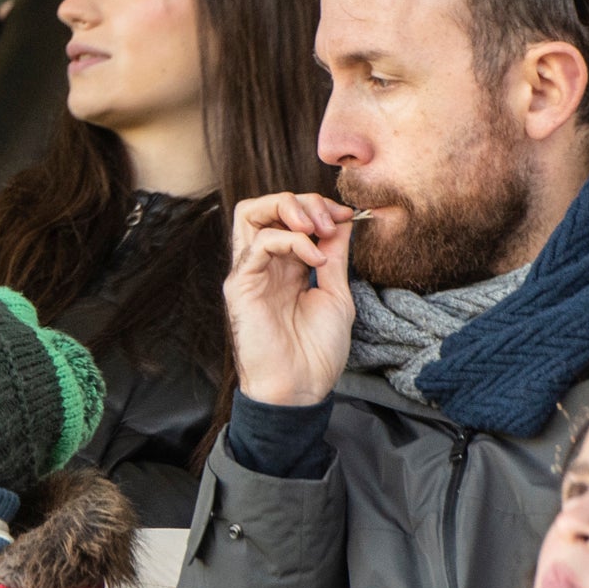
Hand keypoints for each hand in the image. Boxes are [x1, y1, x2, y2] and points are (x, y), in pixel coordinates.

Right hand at [225, 193, 358, 407]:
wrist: (301, 387)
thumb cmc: (317, 350)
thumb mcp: (336, 293)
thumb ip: (335, 256)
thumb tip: (342, 221)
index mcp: (285, 265)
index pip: (288, 215)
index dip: (318, 207)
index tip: (347, 216)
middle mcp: (263, 264)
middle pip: (263, 206)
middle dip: (299, 200)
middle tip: (328, 219)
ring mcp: (249, 272)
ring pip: (250, 212)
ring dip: (288, 208)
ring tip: (318, 229)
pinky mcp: (240, 285)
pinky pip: (259, 244)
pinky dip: (291, 241)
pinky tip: (315, 260)